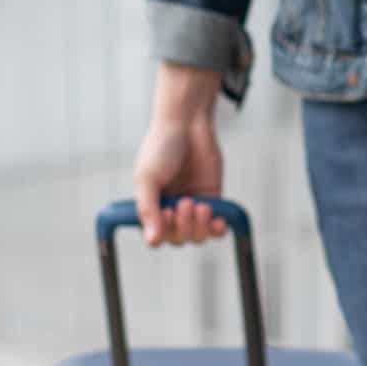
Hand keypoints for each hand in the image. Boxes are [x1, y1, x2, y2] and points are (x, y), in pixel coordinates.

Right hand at [133, 86, 228, 247]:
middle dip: (183, 226)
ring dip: (199, 226)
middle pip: (178, 238)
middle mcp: (170, 209)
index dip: (163, 232)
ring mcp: (192, 206)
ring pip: (197, 236)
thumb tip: (153, 241)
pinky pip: (216, 227)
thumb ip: (148, 209)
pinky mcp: (212, 199)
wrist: (187, 123)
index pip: (156, 236)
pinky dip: (217, 229)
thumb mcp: (148, 178)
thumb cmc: (161, 147)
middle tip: (186, 202)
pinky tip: (218, 221)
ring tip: (201, 204)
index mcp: (151, 206)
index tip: (167, 212)